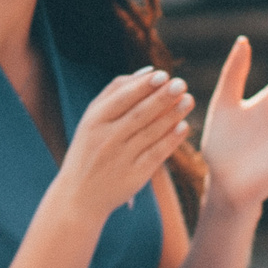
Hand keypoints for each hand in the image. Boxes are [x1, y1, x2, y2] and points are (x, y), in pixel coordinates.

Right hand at [51, 68, 193, 227]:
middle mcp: (106, 139)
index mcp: (94, 121)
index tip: (163, 74)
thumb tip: (148, 71)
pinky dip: (171, 140)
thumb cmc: (89, 149)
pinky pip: (156, 154)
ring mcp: (120, 158)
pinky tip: (184, 126)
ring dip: (172, 115)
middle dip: (162, 97)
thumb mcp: (92, 120)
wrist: (78, 196)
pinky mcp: (134, 176)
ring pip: (151, 133)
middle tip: (181, 83)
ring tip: (189, 100)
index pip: (121, 99)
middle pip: (139, 114)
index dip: (143, 86)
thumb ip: (115, 92)